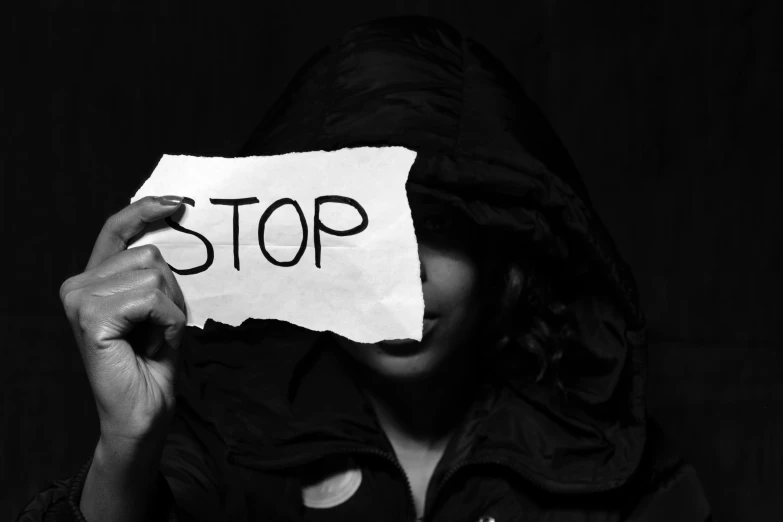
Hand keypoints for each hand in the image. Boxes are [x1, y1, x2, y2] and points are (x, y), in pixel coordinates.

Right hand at [60, 195, 186, 442]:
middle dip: (172, 291)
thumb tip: (173, 226)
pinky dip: (168, 321)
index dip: (144, 210)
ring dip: (172, 309)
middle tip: (162, 327)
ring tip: (155, 337)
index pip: (115, 230)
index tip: (178, 203)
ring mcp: (79, 299)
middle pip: (150, 254)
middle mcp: (78, 285)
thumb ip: (156, 275)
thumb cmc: (152, 363)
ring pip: (154, 275)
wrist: (141, 412)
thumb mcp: (159, 309)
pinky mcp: (91, 316)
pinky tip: (153, 344)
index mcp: (94, 280)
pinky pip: (152, 299)